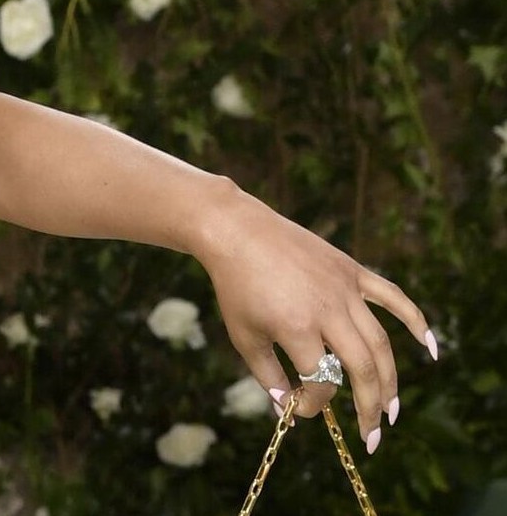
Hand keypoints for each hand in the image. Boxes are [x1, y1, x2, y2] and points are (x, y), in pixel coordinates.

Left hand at [200, 196, 431, 450]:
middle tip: (372, 435)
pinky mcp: (353, 272)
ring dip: (390, 380)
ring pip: (380, 342)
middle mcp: (327, 309)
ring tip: (391, 411)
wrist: (238, 232)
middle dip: (369, 406)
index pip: (320, 381)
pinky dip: (416, 322)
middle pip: (363, 368)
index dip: (313, 403)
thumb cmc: (236, 287)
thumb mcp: (243, 335)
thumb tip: (285, 408)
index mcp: (296, 327)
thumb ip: (266, 375)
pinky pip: (393, 298)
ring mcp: (345, 289)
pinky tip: (431, 349)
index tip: (300, 409)